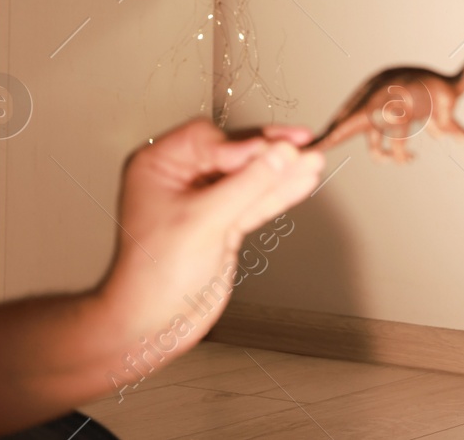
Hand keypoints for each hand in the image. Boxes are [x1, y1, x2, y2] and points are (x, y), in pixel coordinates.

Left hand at [94, 118, 323, 358]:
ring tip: (313, 160)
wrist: (152, 325)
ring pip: (250, 177)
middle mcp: (181, 178)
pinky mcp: (224, 222)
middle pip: (234, 154)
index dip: (242, 143)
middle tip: (302, 143)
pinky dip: (280, 192)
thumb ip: (247, 185)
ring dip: (282, 172)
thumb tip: (281, 154)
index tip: (275, 148)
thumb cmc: (150, 276)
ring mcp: (205, 201)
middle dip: (269, 153)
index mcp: (158, 165)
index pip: (208, 139)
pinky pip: (257, 200)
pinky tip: (302, 181)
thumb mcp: (202, 221)